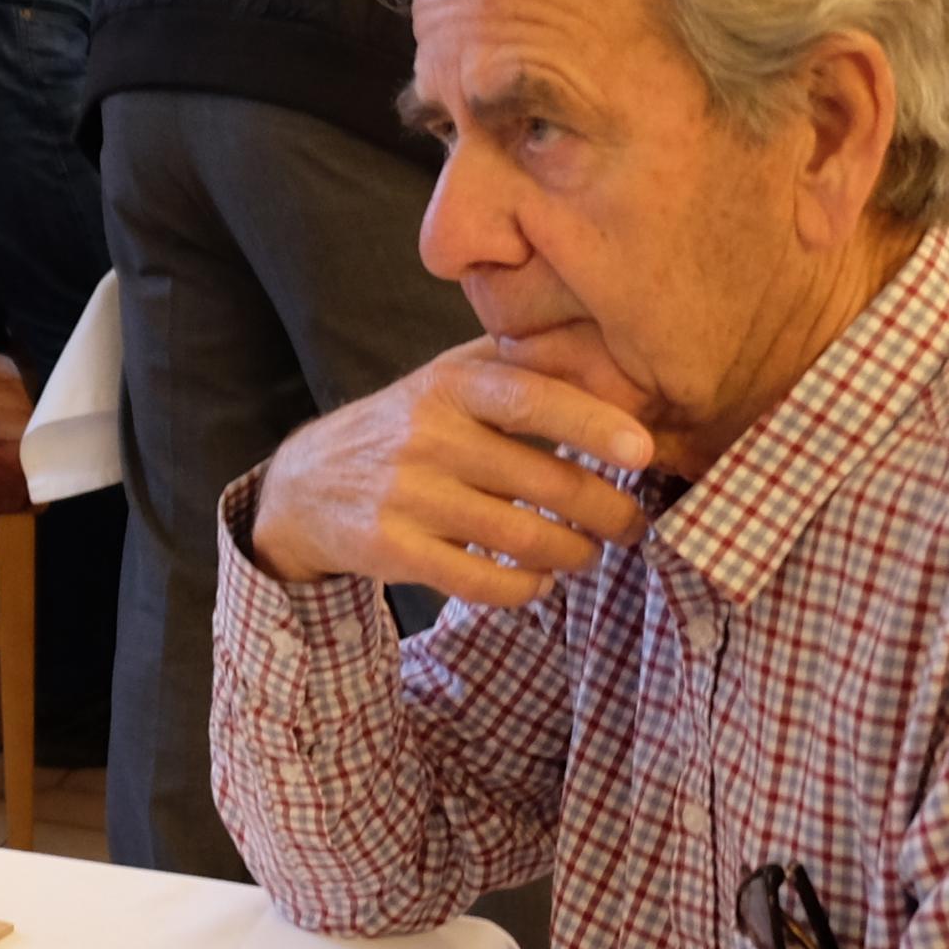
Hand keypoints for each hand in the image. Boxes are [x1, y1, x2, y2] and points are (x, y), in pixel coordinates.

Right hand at [243, 335, 655, 607]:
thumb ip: (519, 364)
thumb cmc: (403, 427)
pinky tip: (538, 582)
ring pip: (518, 537)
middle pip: (541, 480)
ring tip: (590, 554)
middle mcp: (426, 436)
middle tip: (633, 523)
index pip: (532, 400)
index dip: (593, 425)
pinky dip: (522, 588)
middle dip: (606, 509)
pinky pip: (477, 580)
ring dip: (572, 553)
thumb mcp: (447, 378)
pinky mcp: (390, 549)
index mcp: (449, 384)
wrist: (304, 486)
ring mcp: (405, 496)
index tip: (644, 450)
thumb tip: (615, 360)